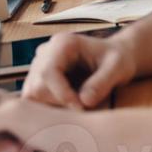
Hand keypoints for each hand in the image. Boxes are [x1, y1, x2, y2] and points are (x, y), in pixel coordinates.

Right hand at [20, 31, 137, 109]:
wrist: (116, 56)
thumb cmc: (118, 59)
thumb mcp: (118, 69)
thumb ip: (102, 83)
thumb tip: (84, 102)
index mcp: (63, 44)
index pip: (48, 72)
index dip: (61, 94)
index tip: (81, 107)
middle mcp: (46, 51)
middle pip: (37, 84)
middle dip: (58, 101)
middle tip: (82, 107)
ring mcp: (40, 63)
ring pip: (32, 92)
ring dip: (52, 104)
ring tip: (76, 103)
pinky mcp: (39, 75)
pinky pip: (35, 95)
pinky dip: (49, 104)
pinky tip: (69, 102)